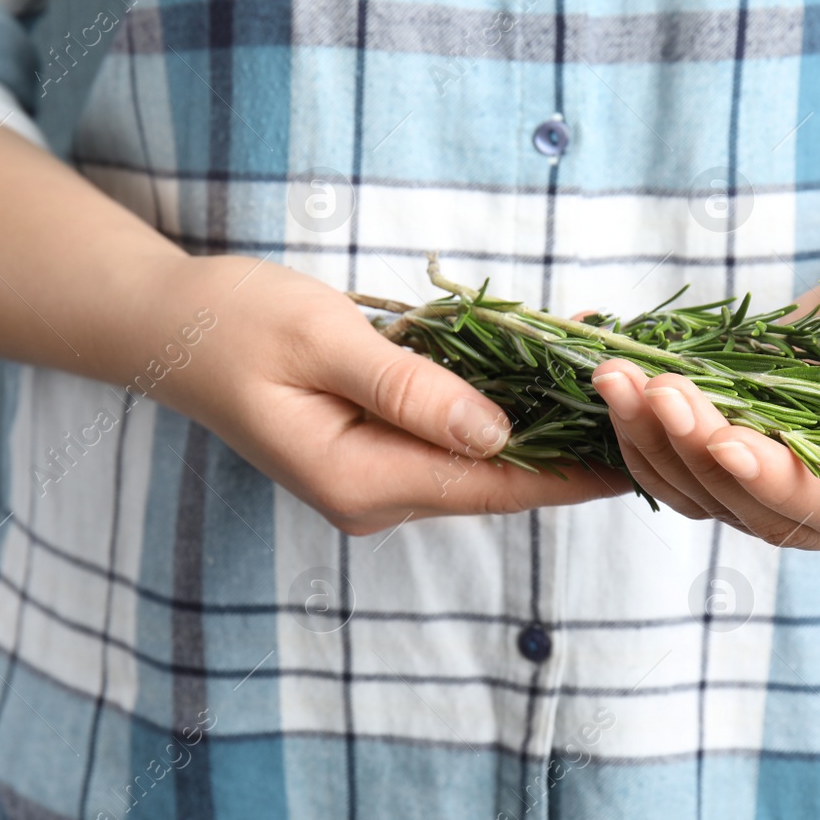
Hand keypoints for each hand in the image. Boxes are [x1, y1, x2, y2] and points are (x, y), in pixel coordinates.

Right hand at [154, 256, 627, 535]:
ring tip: (615, 381)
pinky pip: (453, 435)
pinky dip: (504, 405)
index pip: (493, 485)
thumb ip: (411, 388)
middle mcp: (374, 495)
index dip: (574, 472)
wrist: (169, 328)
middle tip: (651, 401)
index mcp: (360, 480)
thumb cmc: (235, 323)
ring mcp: (374, 479)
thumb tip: (499, 432)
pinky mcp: (375, 450)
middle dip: (572, 443)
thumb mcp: (324, 341)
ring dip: (545, 421)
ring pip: (481, 457)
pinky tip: (548, 371)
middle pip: (498, 479)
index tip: (641, 455)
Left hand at [589, 226, 819, 548]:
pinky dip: (636, 429)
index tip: (726, 440)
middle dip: (693, 448)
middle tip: (657, 388)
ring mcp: (768, 484)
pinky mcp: (728, 453)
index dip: (772, 481)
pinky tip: (615, 382)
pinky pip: (669, 463)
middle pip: (743, 504)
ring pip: (694, 488)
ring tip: (616, 376)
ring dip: (649, 438)